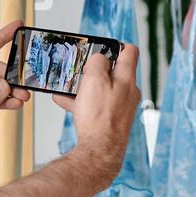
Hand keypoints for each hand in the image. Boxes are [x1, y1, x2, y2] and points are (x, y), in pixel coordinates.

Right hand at [51, 43, 139, 179]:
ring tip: (67, 87)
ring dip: (85, 86)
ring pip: (102, 89)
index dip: (116, 45)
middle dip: (95, 69)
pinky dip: (83, 101)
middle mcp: (128, 92)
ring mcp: (121, 107)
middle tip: (81, 69)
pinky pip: (97, 105)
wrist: (99, 151)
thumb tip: (99, 58)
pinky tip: (65, 102)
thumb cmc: (99, 118)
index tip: (103, 47)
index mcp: (127, 78)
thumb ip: (97, 62)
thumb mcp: (95, 80)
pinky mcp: (112, 119)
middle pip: (114, 71)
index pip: (130, 52)